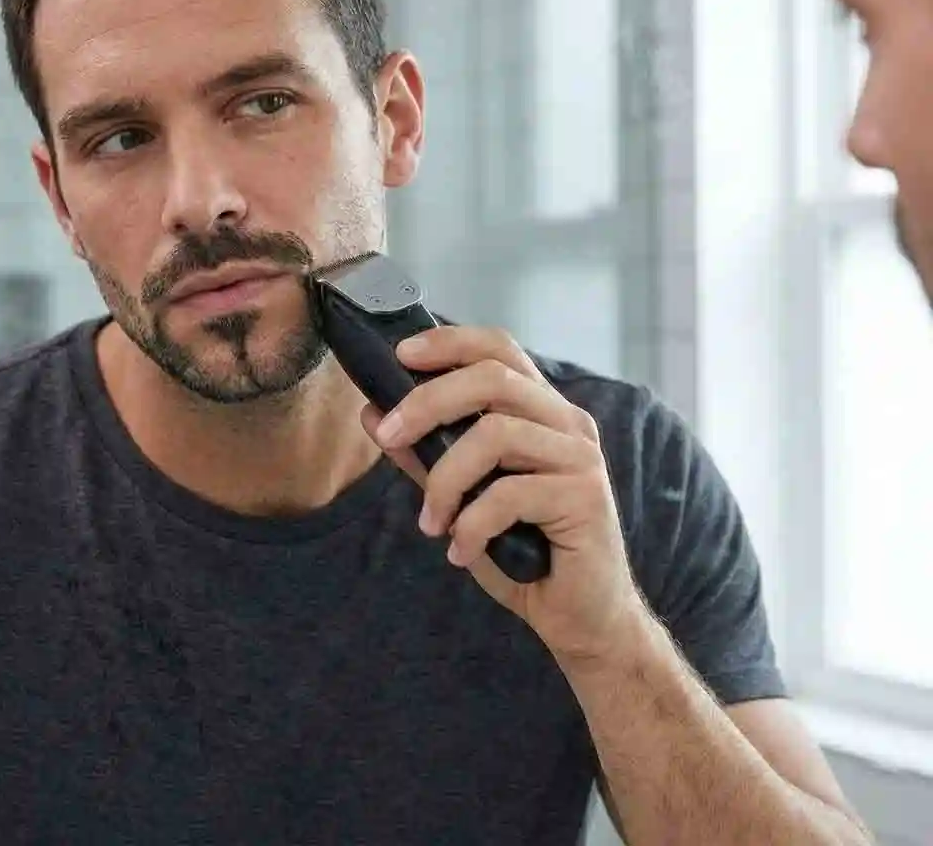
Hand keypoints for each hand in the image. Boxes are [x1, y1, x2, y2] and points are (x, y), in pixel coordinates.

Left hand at [359, 324, 646, 665]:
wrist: (583, 617)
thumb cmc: (525, 553)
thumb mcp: (461, 499)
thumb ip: (424, 455)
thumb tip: (373, 414)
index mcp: (542, 412)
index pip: (500, 349)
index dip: (450, 342)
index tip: (401, 354)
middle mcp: (567, 423)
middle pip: (492, 378)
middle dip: (428, 402)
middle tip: (387, 436)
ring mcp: (580, 458)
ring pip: (496, 434)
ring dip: (446, 479)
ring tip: (432, 521)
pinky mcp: (585, 498)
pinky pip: (509, 495)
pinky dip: (471, 526)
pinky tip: (461, 553)